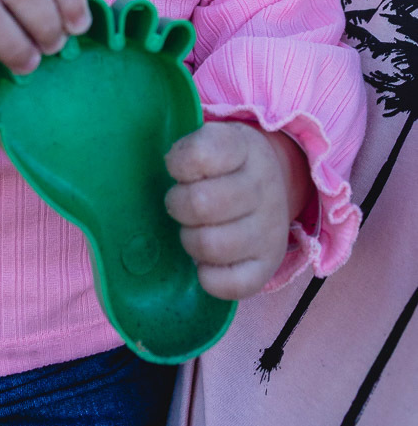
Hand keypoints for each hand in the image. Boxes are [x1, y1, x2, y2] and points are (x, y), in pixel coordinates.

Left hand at [164, 121, 311, 299]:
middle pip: (200, 204)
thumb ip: (184, 152)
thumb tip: (153, 171)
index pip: (200, 154)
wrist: (272, 185)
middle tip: (180, 204)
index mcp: (243, 148)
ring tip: (194, 229)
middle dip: (178, 205)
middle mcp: (262, 187)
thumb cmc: (224, 165)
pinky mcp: (269, 264)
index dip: (176, 164)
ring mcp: (269, 228)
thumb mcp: (210, 141)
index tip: (177, 168)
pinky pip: (232, 284)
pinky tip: (205, 261)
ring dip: (190, 240)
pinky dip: (209, 277)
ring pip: (211, 245)